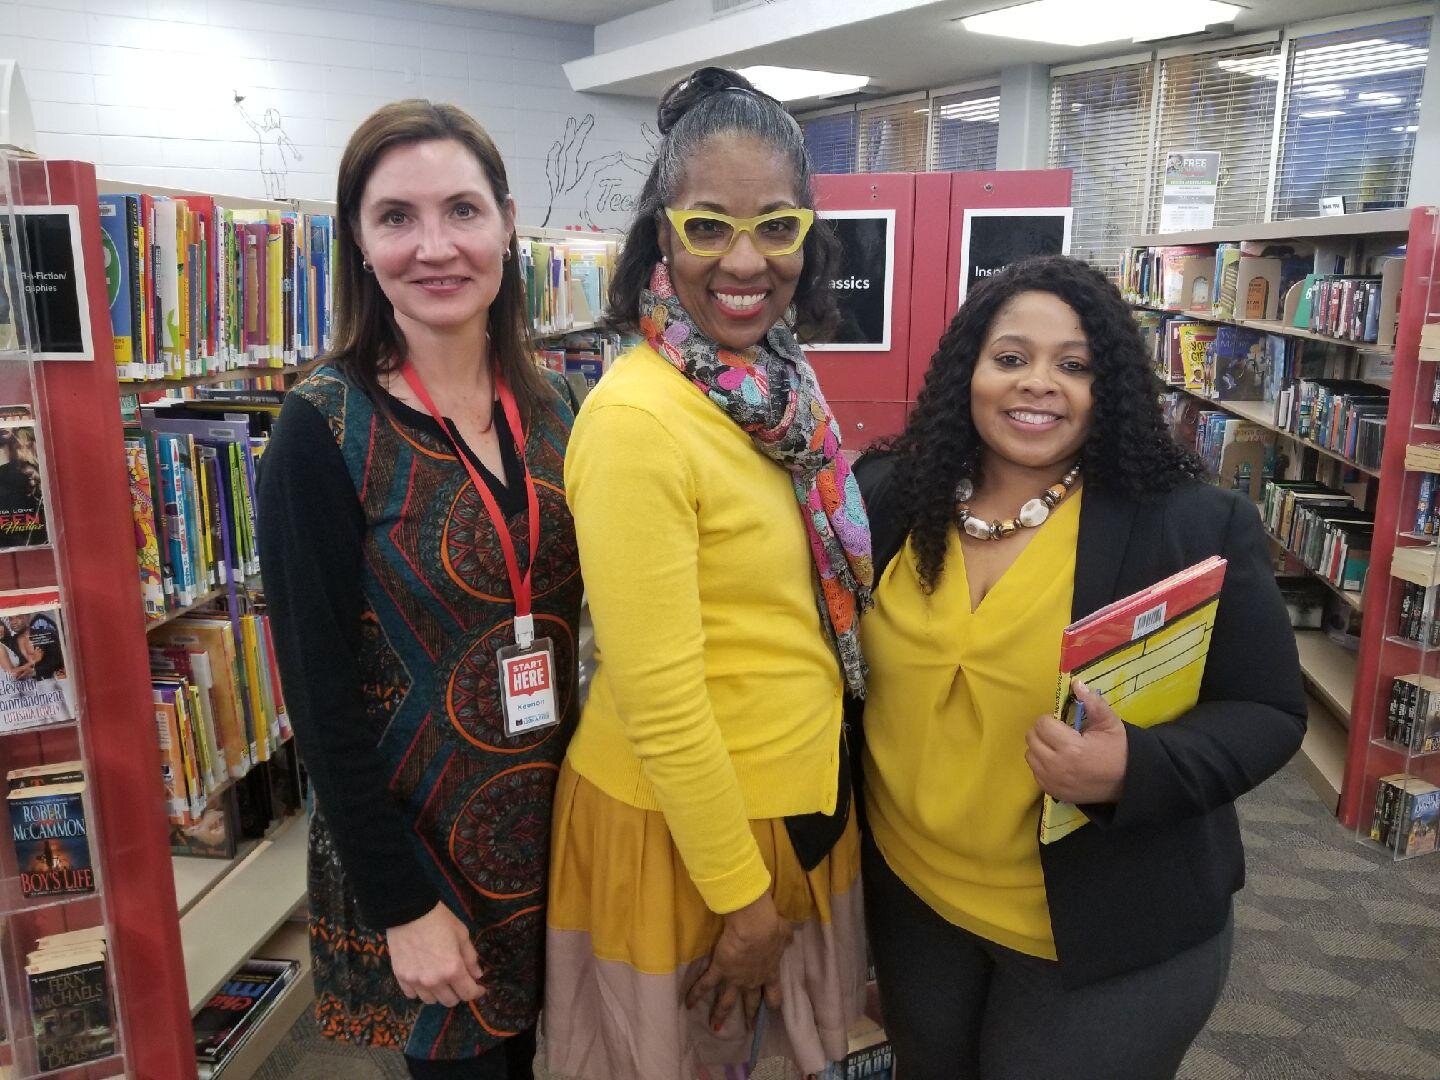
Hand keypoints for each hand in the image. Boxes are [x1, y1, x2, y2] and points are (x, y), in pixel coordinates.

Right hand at [385, 902, 484, 1006]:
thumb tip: (477, 975)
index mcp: (452, 969)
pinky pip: (412, 995)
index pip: (468, 994)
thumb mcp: (461, 934)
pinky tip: (423, 979)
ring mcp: (415, 981)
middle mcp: (434, 981)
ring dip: (439, 993)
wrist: (409, 911)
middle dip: (458, 993)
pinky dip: (420, 991)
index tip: (479, 987)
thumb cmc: (439, 920)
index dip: (477, 992)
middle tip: (459, 981)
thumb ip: (470, 958)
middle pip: (450, 1001)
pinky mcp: (400, 977)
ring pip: (431, 1001)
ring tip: (440, 980)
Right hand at [685, 892, 790, 1031]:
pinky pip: (705, 985)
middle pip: (751, 1002)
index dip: (772, 1002)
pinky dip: (695, 994)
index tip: (771, 1008)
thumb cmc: (772, 927)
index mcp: (770, 972)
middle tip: (749, 1028)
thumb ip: (786, 938)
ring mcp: (735, 978)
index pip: (773, 994)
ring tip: (715, 1027)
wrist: (754, 927)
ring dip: (720, 1015)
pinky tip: (688, 1004)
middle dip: (750, 1015)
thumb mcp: (784, 933)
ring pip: (727, 1001)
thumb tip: (789, 935)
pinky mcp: (720, 970)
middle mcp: (752, 980)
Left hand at [1025, 678, 1127, 804]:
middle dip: (1043, 731)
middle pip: (1032, 738)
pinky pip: (1034, 771)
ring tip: (1057, 747)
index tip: (1062, 723)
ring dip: (1040, 747)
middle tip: (1058, 733)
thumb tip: (1076, 683)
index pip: (1042, 724)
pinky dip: (1041, 764)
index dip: (1051, 720)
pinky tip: (1057, 762)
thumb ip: (1092, 702)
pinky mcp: (1052, 791)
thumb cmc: (1118, 750)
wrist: (1127, 782)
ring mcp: (1053, 781)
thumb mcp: (1110, 723)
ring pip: (1030, 755)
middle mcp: (1057, 766)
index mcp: (1071, 747)